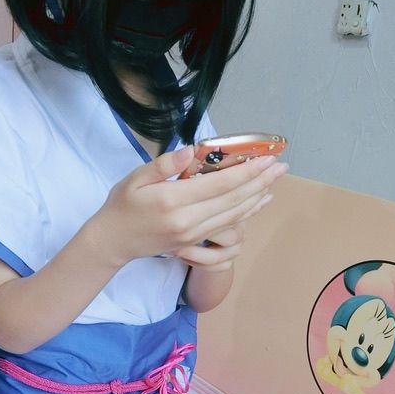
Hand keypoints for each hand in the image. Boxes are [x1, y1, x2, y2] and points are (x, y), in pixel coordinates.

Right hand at [88, 146, 286, 265]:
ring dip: (258, 196)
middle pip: (233, 200)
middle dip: (260, 181)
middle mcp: (188, 221)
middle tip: (280, 165)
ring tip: (275, 180)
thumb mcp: (135, 178)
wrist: (114, 242)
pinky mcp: (195, 243)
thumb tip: (192, 151)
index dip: (246, 171)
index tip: (266, 158)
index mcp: (172, 201)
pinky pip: (228, 226)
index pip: (219, 185)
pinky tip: (259, 201)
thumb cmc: (123, 205)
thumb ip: (164, 164)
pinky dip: (247, 212)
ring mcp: (193, 235)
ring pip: (234, 215)